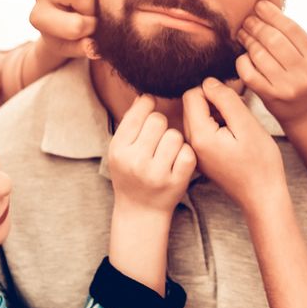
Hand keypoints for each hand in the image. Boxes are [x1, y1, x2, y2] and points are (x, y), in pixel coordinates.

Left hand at [30, 0, 96, 63]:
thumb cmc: (72, 38)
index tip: (90, 31)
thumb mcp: (76, 49)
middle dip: (92, 4)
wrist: (66, 22)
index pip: (75, 24)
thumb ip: (83, 49)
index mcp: (39, 17)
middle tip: (92, 11)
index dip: (90, 28)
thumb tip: (93, 47)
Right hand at [107, 95, 196, 214]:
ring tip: (166, 151)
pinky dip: (184, 154)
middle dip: (160, 125)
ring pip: (175, 135)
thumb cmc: (129, 174)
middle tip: (157, 137)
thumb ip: (130, 123)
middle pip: (159, 120)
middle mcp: (136, 161)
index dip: (148, 105)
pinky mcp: (176, 182)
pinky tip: (176, 162)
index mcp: (119, 149)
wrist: (140, 211)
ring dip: (174, 140)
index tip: (151, 107)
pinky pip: (187, 152)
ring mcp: (157, 173)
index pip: (140, 112)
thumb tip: (145, 96)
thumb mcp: (119, 150)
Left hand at [182, 78, 286, 212]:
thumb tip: (209, 82)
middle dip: (214, 102)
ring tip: (238, 127)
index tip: (233, 103)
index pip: (192, 95)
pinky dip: (217, 126)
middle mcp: (190, 144)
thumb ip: (225, 99)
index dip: (213, 91)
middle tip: (238, 114)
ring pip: (198, 117)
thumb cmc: (260, 162)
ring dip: (216, 114)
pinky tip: (234, 137)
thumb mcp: (247, 125)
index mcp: (199, 135)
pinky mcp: (202, 157)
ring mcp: (195, 152)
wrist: (263, 196)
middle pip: (192, 105)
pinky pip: (203, 130)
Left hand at [236, 0, 306, 127]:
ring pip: (259, 55)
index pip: (291, 28)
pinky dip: (242, 61)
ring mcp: (287, 86)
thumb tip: (266, 9)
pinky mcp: (271, 97)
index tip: (260, 5)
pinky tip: (242, 56)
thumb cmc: (305, 79)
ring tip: (242, 34)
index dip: (272, 14)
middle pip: (273, 40)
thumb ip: (293, 38)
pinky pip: (249, 73)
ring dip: (248, 40)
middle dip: (257, 26)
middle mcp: (304, 72)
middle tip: (247, 20)